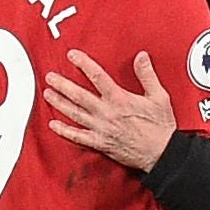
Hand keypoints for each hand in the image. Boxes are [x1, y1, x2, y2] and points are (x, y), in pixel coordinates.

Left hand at [44, 50, 177, 172]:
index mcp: (120, 100)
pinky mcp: (101, 143)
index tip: (72, 55)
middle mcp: (107, 113)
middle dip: (62, 85)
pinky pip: (78, 137)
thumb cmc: (161, 127)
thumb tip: (141, 57)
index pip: (97, 77)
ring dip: (59, 103)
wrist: (162, 154)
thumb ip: (147, 75)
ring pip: (75, 114)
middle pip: (79, 96)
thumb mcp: (159, 97)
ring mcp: (101, 129)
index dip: (83, 64)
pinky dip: (64, 131)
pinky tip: (54, 125)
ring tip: (47, 94)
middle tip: (50, 76)